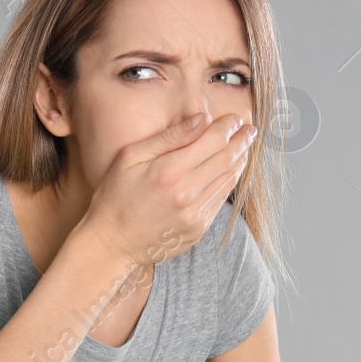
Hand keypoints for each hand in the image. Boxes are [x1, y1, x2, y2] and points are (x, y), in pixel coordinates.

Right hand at [77, 109, 254, 270]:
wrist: (111, 243)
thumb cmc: (115, 196)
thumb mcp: (131, 157)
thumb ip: (169, 137)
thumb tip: (202, 119)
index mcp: (169, 171)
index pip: (213, 141)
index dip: (228, 126)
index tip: (234, 118)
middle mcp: (186, 193)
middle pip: (227, 159)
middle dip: (241, 140)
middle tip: (249, 129)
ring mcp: (195, 214)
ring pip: (229, 180)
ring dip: (239, 160)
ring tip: (244, 146)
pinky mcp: (198, 229)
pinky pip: (220, 199)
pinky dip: (229, 182)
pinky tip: (230, 171)